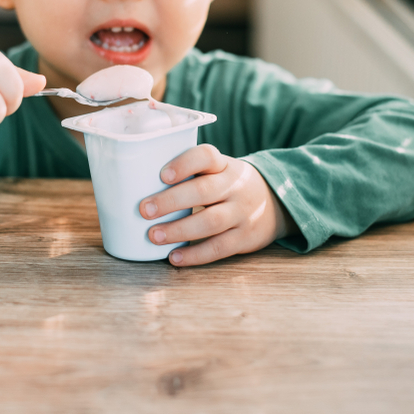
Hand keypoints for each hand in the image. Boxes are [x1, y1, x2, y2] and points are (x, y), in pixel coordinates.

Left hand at [139, 144, 295, 266]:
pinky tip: (174, 257)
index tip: (161, 175)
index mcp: (224, 165)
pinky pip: (219, 247)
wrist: (276, 203)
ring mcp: (242, 212)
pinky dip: (195, 255)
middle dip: (171, 201)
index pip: (206, 156)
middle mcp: (235, 186)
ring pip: (210, 221)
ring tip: (154, 235)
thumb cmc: (228, 186)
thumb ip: (190, 175)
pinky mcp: (245, 237)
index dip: (184, 164)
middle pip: (204, 191)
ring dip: (179, 230)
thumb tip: (136, 186)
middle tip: (145, 210)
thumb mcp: (218, 171)